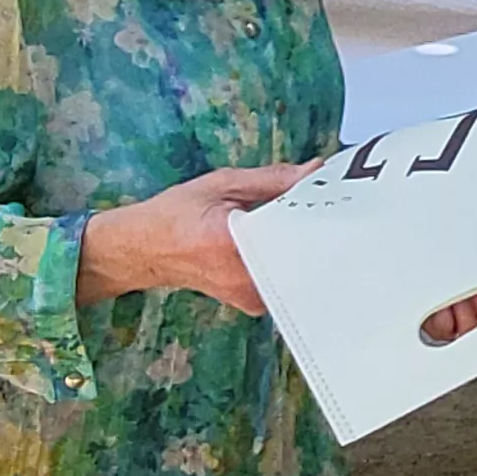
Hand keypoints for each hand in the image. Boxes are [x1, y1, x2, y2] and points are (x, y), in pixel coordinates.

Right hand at [86, 162, 315, 313]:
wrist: (147, 250)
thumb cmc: (177, 215)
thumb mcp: (223, 184)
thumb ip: (273, 179)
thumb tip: (314, 170)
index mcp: (234, 243)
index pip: (297, 230)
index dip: (317, 211)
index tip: (329, 195)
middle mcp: (245, 279)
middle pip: (303, 253)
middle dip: (313, 228)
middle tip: (317, 206)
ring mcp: (252, 298)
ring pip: (298, 269)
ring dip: (301, 245)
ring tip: (290, 224)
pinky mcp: (255, 305)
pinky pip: (287, 281)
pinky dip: (289, 260)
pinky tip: (277, 244)